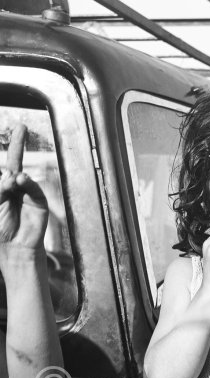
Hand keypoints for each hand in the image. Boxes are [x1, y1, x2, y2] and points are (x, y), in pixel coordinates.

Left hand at [0, 124, 48, 250]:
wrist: (13, 250)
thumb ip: (0, 190)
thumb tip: (12, 175)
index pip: (0, 169)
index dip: (7, 155)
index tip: (17, 133)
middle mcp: (11, 187)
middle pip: (12, 161)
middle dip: (16, 144)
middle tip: (21, 127)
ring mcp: (25, 192)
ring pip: (19, 173)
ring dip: (11, 176)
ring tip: (8, 184)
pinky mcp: (38, 201)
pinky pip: (33, 187)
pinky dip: (27, 182)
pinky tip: (20, 180)